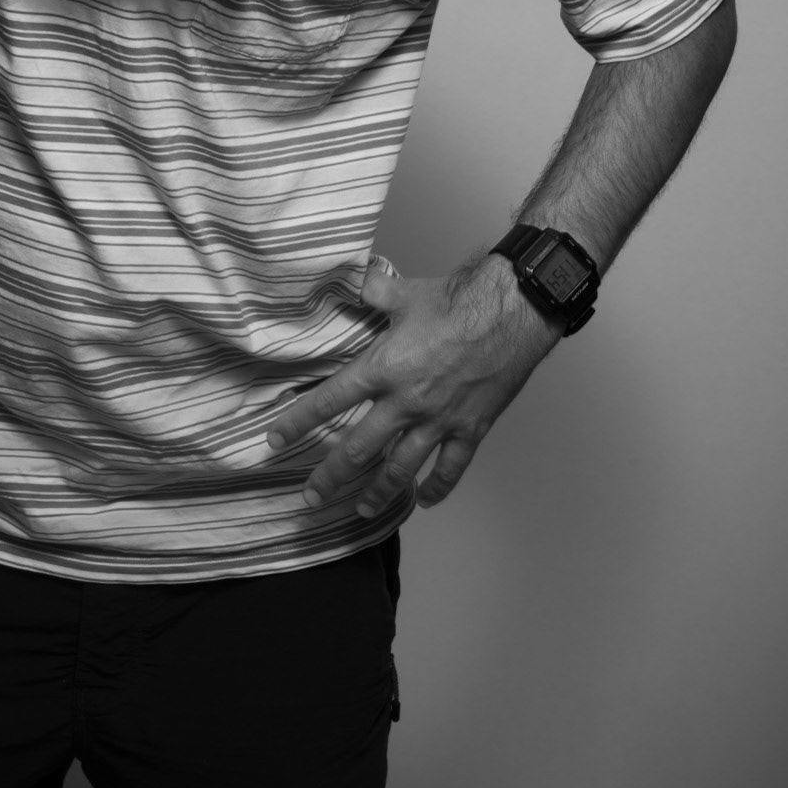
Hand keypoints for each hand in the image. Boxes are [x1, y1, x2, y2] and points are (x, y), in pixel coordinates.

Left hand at [266, 258, 557, 516]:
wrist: (512, 313)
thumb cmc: (458, 300)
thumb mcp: (405, 292)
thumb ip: (373, 290)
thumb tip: (355, 277)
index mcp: (383, 368)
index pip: (329, 401)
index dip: (298, 422)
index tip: (274, 441)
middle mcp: (405, 402)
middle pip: (358, 448)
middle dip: (331, 477)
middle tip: (312, 498)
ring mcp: (439, 421)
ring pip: (401, 469)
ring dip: (378, 493)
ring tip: (361, 510)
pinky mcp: (470, 429)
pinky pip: (450, 469)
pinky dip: (437, 487)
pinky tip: (425, 499)